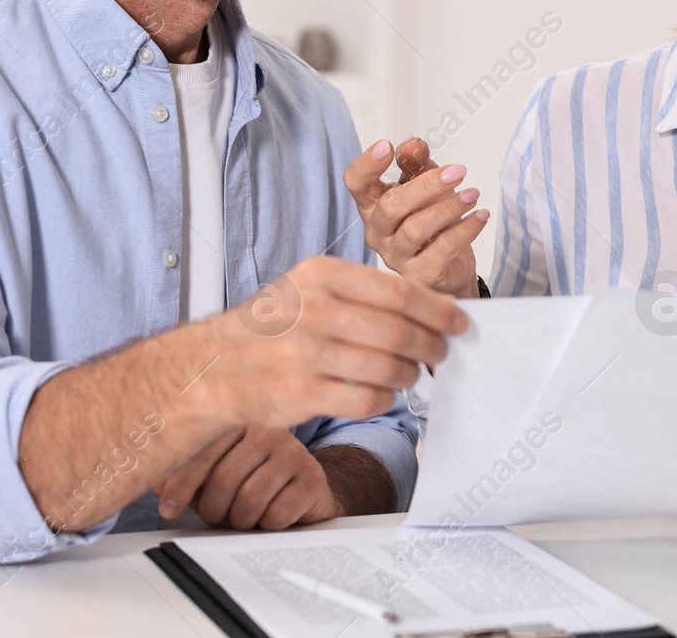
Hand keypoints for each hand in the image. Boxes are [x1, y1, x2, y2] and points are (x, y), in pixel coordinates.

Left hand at [155, 424, 338, 529]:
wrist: (304, 488)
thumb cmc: (253, 480)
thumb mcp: (215, 472)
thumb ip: (185, 472)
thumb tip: (153, 480)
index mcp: (238, 420)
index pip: (203, 450)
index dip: (181, 484)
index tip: (168, 508)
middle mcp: (267, 430)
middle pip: (225, 478)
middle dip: (213, 509)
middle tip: (215, 517)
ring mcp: (293, 452)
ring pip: (251, 498)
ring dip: (239, 520)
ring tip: (241, 518)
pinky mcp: (312, 478)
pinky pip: (278, 513)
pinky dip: (266, 525)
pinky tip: (268, 517)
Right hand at [199, 256, 467, 430]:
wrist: (218, 365)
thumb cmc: (276, 324)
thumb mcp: (311, 287)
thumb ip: (363, 291)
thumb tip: (428, 305)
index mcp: (320, 275)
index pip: (398, 292)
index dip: (437, 309)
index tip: (458, 320)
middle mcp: (313, 311)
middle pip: (399, 331)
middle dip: (431, 344)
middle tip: (441, 351)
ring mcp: (306, 354)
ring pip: (388, 368)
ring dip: (410, 373)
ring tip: (411, 372)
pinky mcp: (302, 394)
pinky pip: (367, 400)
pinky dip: (385, 398)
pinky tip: (383, 392)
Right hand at [344, 136, 487, 296]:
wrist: (450, 267)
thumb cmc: (430, 221)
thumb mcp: (422, 187)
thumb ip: (416, 164)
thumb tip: (413, 144)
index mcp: (372, 206)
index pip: (356, 183)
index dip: (367, 165)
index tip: (387, 146)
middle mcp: (378, 233)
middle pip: (390, 206)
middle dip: (426, 186)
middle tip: (458, 171)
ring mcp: (397, 257)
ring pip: (416, 229)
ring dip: (449, 207)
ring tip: (473, 194)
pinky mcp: (422, 276)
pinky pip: (444, 249)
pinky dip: (466, 228)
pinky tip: (480, 215)